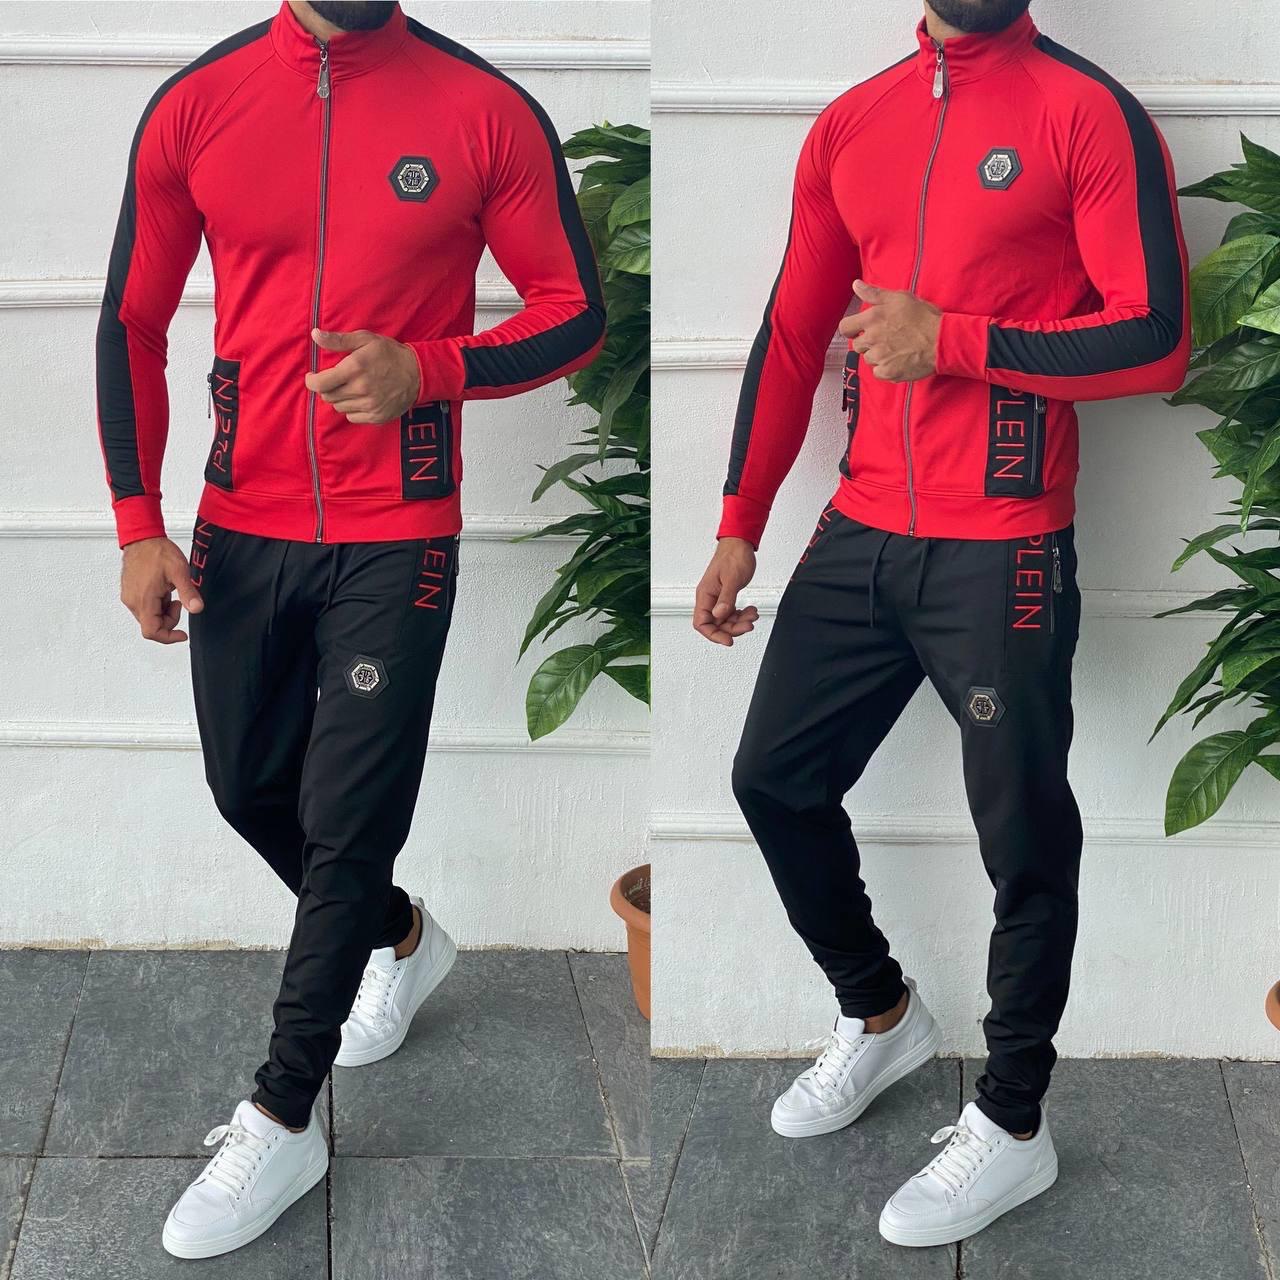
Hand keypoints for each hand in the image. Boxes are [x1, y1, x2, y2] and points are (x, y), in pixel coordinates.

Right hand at [120, 537, 202, 643]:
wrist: (142, 537)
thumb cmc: (157, 551)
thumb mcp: (179, 571)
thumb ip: (188, 592)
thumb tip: (197, 608)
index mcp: (143, 599)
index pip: (152, 631)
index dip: (168, 637)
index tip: (182, 634)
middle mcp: (133, 601)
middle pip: (152, 625)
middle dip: (169, 619)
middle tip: (179, 601)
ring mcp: (129, 596)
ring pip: (148, 617)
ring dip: (163, 611)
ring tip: (171, 592)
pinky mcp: (129, 592)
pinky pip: (144, 607)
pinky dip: (157, 604)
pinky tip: (163, 590)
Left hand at [305, 328, 420, 423]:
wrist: (418, 374)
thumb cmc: (390, 354)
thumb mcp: (365, 339)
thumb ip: (338, 340)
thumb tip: (315, 334)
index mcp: (354, 368)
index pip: (320, 384)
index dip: (311, 381)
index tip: (313, 376)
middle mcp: (360, 389)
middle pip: (328, 397)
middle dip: (327, 388)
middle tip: (336, 379)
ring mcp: (369, 405)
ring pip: (339, 407)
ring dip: (340, 398)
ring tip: (352, 387)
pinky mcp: (376, 416)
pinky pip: (352, 417)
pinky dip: (352, 409)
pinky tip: (362, 398)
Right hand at [693, 538, 758, 646]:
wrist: (740, 544)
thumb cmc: (733, 556)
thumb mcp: (732, 578)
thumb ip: (726, 599)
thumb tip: (719, 616)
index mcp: (705, 595)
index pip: (701, 623)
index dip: (714, 635)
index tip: (728, 640)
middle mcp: (709, 598)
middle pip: (716, 624)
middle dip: (733, 628)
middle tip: (748, 626)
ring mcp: (718, 598)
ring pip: (726, 620)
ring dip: (740, 621)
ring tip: (752, 615)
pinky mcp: (727, 596)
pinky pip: (732, 613)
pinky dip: (742, 614)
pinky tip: (751, 610)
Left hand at [839, 280, 940, 381]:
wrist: (942, 340)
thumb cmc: (924, 317)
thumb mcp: (900, 298)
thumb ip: (874, 293)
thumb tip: (856, 285)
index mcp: (873, 318)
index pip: (845, 327)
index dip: (851, 329)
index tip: (859, 330)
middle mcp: (872, 338)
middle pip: (857, 345)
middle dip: (868, 343)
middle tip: (887, 338)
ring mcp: (879, 356)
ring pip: (868, 359)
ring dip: (878, 356)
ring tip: (896, 349)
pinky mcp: (888, 372)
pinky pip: (878, 373)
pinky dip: (886, 368)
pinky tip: (899, 360)